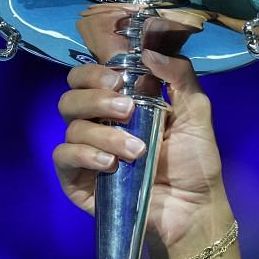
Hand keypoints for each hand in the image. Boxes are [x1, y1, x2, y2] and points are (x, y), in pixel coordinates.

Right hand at [50, 48, 228, 250]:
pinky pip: (62, 157)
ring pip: (71, 127)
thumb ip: (179, 76)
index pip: (86, 78)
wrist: (193, 208)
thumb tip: (150, 51)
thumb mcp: (196, 112)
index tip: (119, 79)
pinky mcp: (76, 180)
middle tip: (127, 110)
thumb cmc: (193, 162)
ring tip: (136, 151)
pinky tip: (110, 164)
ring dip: (105, 135)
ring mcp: (85, 153)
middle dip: (96, 99)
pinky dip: (84, 155)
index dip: (95, 73)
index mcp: (118, 105)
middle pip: (70, 97)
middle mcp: (97, 125)